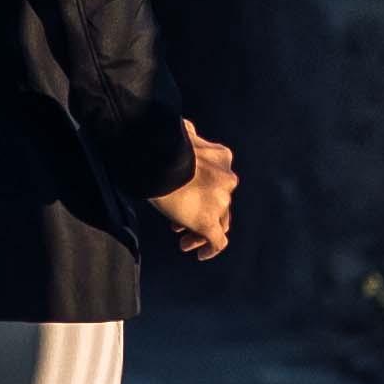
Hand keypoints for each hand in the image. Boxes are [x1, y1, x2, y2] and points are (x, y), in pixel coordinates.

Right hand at [145, 129, 235, 262]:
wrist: (157, 158)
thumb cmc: (162, 144)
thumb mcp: (182, 134)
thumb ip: (189, 136)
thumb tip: (184, 127)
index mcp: (222, 157)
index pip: (220, 182)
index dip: (205, 194)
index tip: (185, 202)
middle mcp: (227, 180)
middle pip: (222, 205)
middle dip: (204, 215)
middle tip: (181, 228)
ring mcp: (220, 202)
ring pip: (219, 223)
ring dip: (202, 233)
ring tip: (185, 243)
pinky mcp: (209, 221)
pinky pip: (217, 241)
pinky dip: (211, 249)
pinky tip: (201, 255)